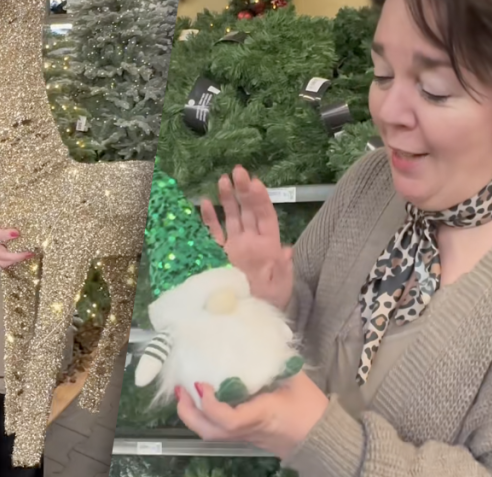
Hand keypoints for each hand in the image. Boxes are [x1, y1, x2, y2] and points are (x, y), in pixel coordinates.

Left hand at [175, 372, 328, 459]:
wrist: (322, 437)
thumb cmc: (311, 408)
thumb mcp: (295, 379)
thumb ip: (276, 360)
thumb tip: (260, 337)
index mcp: (262, 415)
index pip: (229, 419)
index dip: (210, 403)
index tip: (201, 382)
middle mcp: (248, 429)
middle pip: (210, 431)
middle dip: (189, 412)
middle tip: (180, 388)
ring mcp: (245, 435)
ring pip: (211, 433)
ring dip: (193, 414)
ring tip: (185, 393)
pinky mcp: (245, 436)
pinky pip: (218, 429)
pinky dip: (205, 415)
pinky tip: (203, 398)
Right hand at [201, 165, 293, 309]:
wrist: (248, 320)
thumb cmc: (267, 305)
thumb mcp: (278, 290)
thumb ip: (281, 270)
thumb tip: (287, 249)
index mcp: (268, 247)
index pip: (265, 217)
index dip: (261, 200)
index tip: (255, 183)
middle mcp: (251, 242)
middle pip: (249, 211)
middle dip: (244, 190)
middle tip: (238, 170)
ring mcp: (234, 247)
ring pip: (232, 217)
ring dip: (229, 199)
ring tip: (224, 179)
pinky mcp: (218, 255)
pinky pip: (214, 233)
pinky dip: (210, 219)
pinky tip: (205, 203)